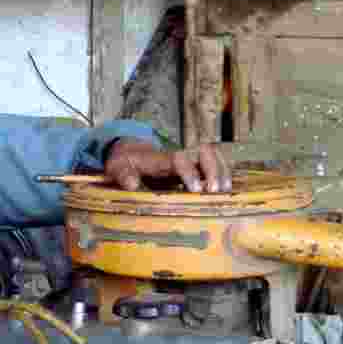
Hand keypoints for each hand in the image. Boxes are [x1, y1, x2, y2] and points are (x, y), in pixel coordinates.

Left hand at [104, 138, 230, 192]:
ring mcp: (187, 157)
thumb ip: (123, 175)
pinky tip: (226, 190)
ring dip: (222, 171)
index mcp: (159, 158)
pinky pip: (215, 162)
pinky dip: (223, 173)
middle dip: (213, 170)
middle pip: (204, 151)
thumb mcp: (117, 169)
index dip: (190, 172)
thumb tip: (131, 184)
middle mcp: (177, 154)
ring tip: (224, 192)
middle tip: (215, 192)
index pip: (179, 159)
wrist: (129, 153)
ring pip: (213, 155)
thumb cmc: (124, 164)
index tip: (196, 190)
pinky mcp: (194, 164)